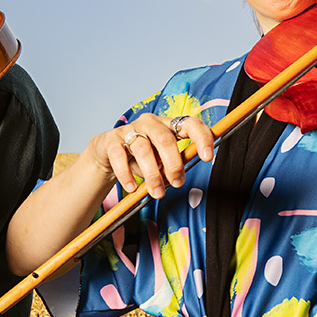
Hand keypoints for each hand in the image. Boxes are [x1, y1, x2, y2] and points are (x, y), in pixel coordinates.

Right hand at [89, 112, 216, 199]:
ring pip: (143, 149)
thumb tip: (179, 178)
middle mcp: (150, 123)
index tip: (208, 157)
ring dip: (152, 174)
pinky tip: (132, 187)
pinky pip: (119, 156)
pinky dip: (126, 174)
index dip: (201, 138)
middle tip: (177, 183)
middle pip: (165, 139)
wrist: (108, 153)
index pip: (190, 124)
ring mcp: (130, 129)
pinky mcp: (111, 140)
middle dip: (174, 164)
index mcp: (168, 126)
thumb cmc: (141, 157)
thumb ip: (172, 165)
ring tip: (156, 192)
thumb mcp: (160, 160)